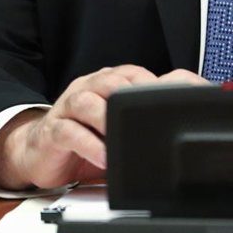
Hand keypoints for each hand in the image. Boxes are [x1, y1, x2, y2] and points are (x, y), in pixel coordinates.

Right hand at [0, 66, 206, 189]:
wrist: (39, 150)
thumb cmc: (84, 136)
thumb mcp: (118, 127)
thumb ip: (145, 122)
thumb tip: (187, 126)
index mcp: (110, 82)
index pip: (139, 75)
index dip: (167, 84)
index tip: (193, 97)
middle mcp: (89, 88)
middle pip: (112, 82)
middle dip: (135, 98)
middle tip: (155, 119)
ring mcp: (69, 107)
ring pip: (87, 101)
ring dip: (107, 118)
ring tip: (124, 138)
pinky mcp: (53, 131)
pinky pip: (69, 132)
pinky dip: (88, 145)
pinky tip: (104, 157)